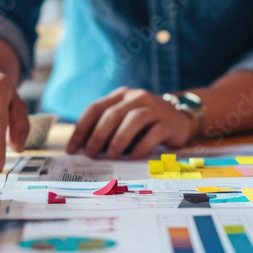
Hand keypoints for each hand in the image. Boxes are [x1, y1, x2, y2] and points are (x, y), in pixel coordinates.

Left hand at [67, 87, 192, 158]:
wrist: (180, 119)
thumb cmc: (145, 124)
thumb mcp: (124, 120)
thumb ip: (107, 128)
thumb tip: (83, 150)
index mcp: (120, 95)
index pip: (94, 108)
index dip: (81, 129)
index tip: (72, 149)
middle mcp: (136, 97)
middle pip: (112, 114)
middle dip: (97, 136)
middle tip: (90, 154)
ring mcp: (154, 108)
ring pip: (133, 120)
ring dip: (118, 140)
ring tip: (110, 156)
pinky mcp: (168, 122)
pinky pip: (153, 134)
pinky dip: (141, 146)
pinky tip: (133, 157)